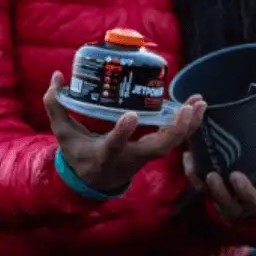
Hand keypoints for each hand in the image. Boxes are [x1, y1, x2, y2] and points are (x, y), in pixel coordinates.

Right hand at [44, 71, 205, 191]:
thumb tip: (57, 75)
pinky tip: (198, 106)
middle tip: (185, 109)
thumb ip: (55, 105)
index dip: (123, 132)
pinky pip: (175, 139)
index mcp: (105, 154)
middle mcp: (130, 157)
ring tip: (199, 103)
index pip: (115, 145)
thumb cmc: (78, 152)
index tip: (131, 116)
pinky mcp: (155, 150)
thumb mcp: (62, 133)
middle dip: (174, 131)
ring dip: (189, 125)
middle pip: (157, 148)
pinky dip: (189, 125)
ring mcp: (145, 155)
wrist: (95, 180)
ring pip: (172, 144)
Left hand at [183, 152, 255, 218]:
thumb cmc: (252, 160)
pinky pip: (202, 190)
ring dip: (218, 191)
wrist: (231, 180)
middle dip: (246, 192)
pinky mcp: (212, 194)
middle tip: (236, 176)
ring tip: (210, 175)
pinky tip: (188, 157)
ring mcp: (234, 200)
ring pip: (227, 204)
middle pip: (255, 203)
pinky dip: (194, 175)